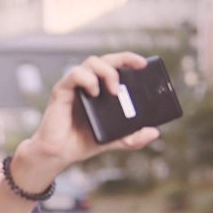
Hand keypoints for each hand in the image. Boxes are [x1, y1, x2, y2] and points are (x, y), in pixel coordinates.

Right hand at [18, 51, 159, 175]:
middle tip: (138, 66)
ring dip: (107, 71)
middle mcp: (87, 85)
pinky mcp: (62, 91)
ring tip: (115, 90)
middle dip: (123, 58)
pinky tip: (94, 93)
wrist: (58, 154)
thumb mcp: (114, 140)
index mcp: (100, 91)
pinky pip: (74, 74)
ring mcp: (74, 87)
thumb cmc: (81, 143)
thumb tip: (154, 132)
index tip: (144, 64)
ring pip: (91, 62)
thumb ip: (133, 138)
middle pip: (105, 59)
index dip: (128, 60)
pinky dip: (87, 79)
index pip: (114, 67)